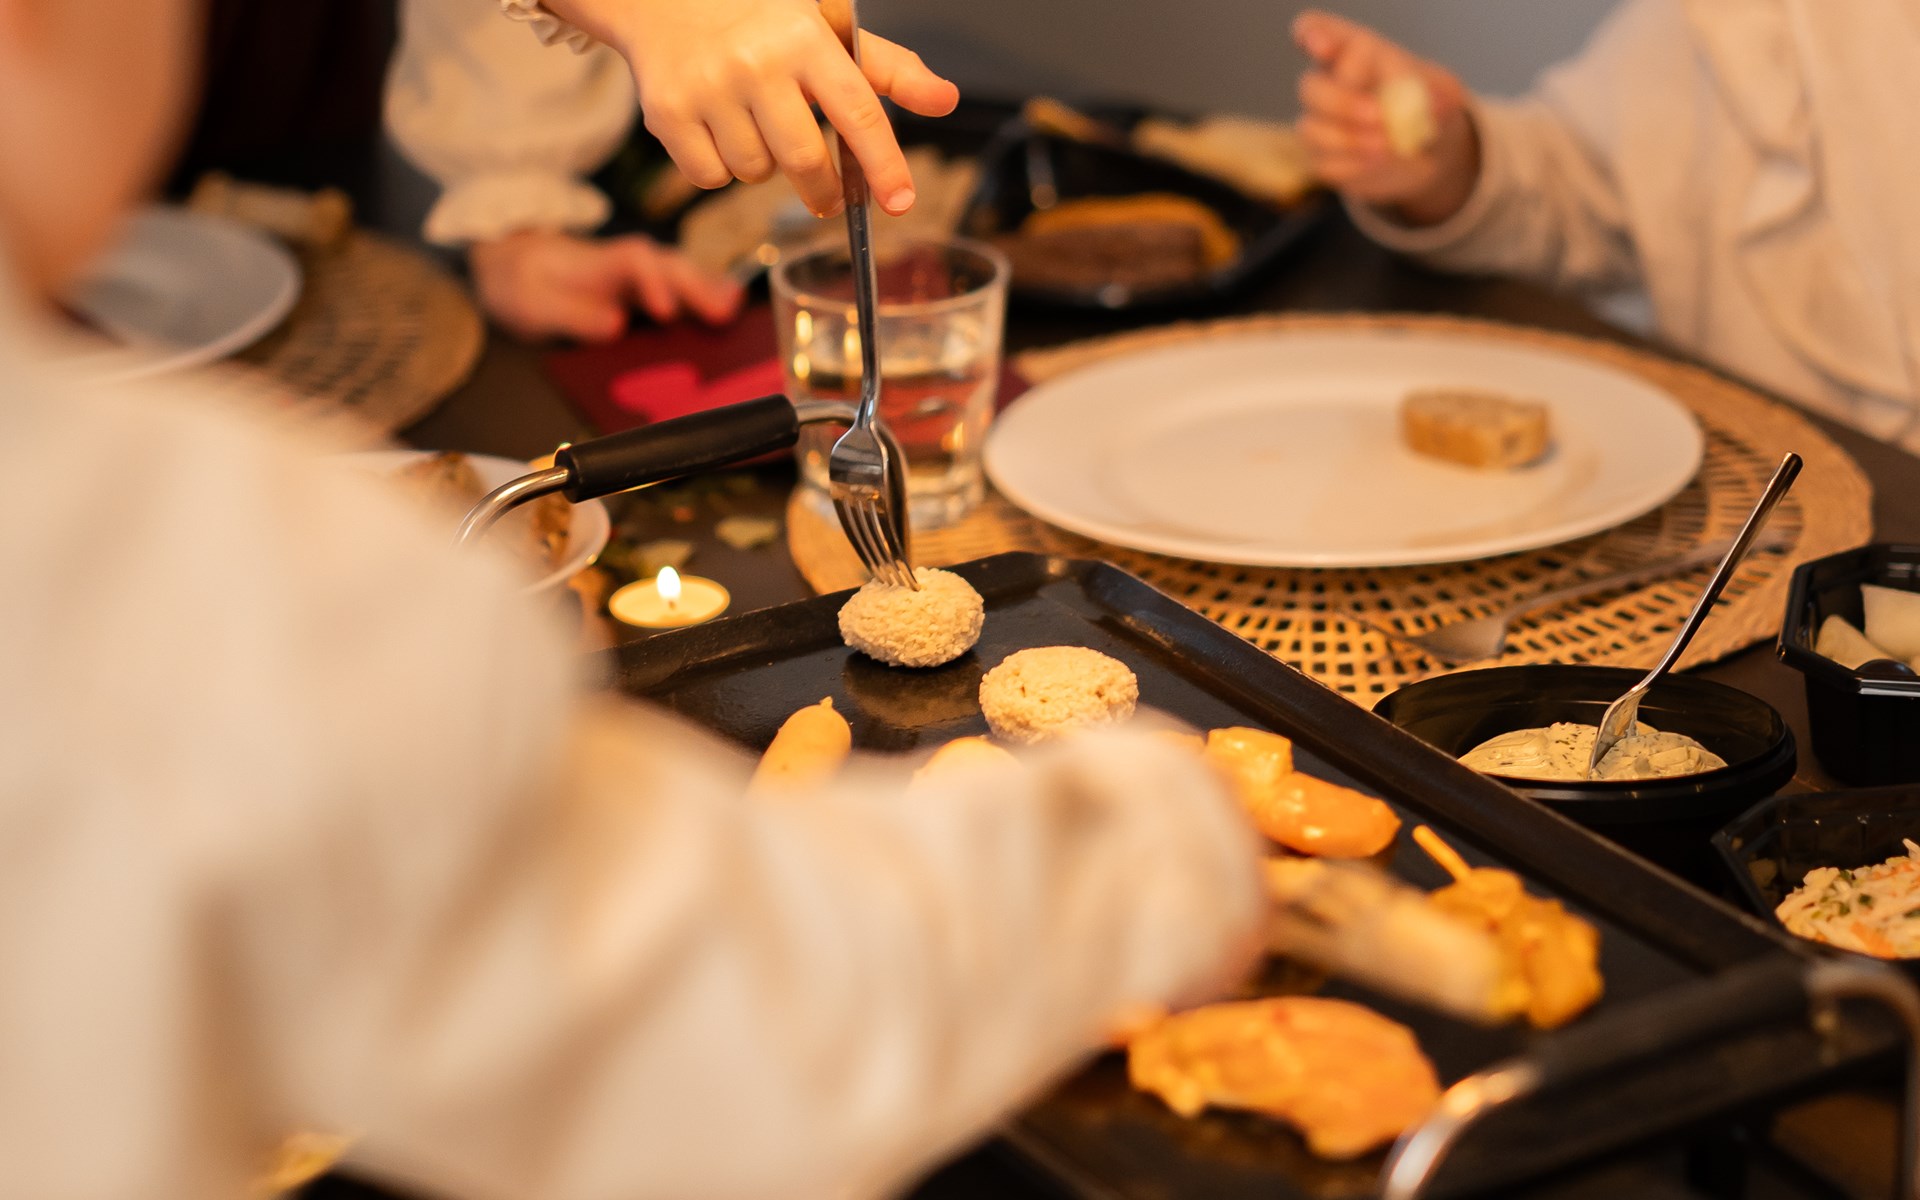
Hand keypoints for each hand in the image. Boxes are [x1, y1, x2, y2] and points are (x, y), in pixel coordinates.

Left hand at [468, 230, 744, 342]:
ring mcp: (639, 274)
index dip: (654, 284)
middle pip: (669, 266)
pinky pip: (681, 285)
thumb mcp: (533, 303)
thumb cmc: (523, 284)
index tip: (666, 311)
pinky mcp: (644, 286)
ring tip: (735, 308)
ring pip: (681, 272)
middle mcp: (626, 263)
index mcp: (600, 264)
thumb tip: (615, 324)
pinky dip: (706, 291)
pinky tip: (731, 303)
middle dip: (697, 288)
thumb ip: (570, 313)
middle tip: (724, 313)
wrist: (513, 263)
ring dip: (709, 288)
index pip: (634, 264)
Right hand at [541, 0, 959, 217]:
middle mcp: (756, 64)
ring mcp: (708, 90)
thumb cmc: (760, 15)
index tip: (901, 202)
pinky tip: (717, 129)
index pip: (858, 112)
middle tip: (827, 198)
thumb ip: (885, 68)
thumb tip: (946, 100)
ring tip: (753, 124)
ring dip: (765, 166)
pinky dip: (721, 169)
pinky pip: (712, 178)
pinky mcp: (668, 114)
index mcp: (804, 38)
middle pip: (805, 161)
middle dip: (823, 190)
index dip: (883, 164)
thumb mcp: (824, 24)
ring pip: (756, 173)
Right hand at [1292, 10, 1478, 226]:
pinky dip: (1354, 165)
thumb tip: (1425, 104)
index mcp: (1351, 51)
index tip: (1319, 43)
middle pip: (1310, 87)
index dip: (1312, 34)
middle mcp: (1326, 83)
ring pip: (1312, 129)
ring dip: (1352, 139)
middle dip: (1342, 103)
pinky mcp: (1321, 158)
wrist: (1424, 147)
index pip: (1315, 30)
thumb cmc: (1426, 103)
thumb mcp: (1441, 89)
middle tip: (1379, 116)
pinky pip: (1325, 163)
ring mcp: (1318, 122)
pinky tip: (1380, 160)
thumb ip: (1431, 90)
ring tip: (1389, 145)